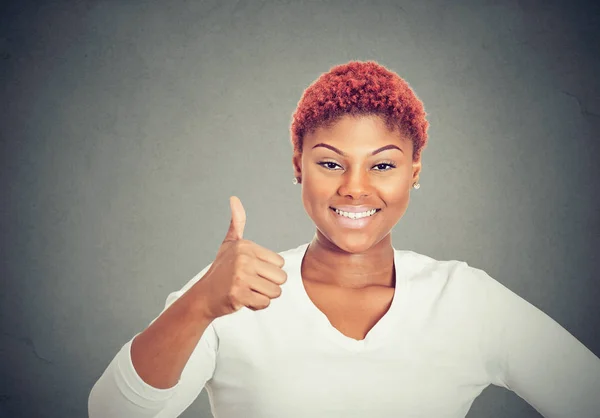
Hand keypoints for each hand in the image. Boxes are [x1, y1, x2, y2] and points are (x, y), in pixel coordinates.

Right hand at [195, 196, 286, 319]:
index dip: (269, 271)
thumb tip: (234, 199)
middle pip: (281, 278)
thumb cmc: (221, 270)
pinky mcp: (239, 294)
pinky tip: (244, 299)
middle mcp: (244, 259)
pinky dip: (257, 305)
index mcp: (246, 246)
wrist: (204, 295)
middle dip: (269, 285)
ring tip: (248, 290)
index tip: (252, 271)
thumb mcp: (229, 244)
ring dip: (263, 296)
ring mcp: (241, 276)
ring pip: (275, 292)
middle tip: (251, 284)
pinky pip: (264, 303)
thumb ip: (237, 223)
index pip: (280, 263)